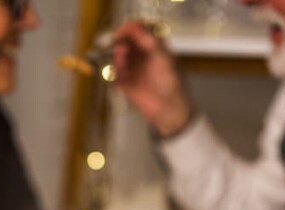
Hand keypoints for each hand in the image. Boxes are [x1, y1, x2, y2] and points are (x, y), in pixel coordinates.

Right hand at [112, 20, 193, 137]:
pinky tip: (121, 69)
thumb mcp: (162, 56)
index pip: (139, 31)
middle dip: (122, 40)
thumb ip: (147, 40)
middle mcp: (141, 56)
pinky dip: (115, 69)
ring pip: (119, 56)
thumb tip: (132, 25)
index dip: (131, 28)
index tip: (125, 29)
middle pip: (126, 42)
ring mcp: (133, 69)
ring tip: (122, 55)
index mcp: (153, 47)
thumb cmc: (170, 81)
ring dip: (119, 54)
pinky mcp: (125, 83)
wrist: (168, 108)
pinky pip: (115, 73)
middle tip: (120, 41)